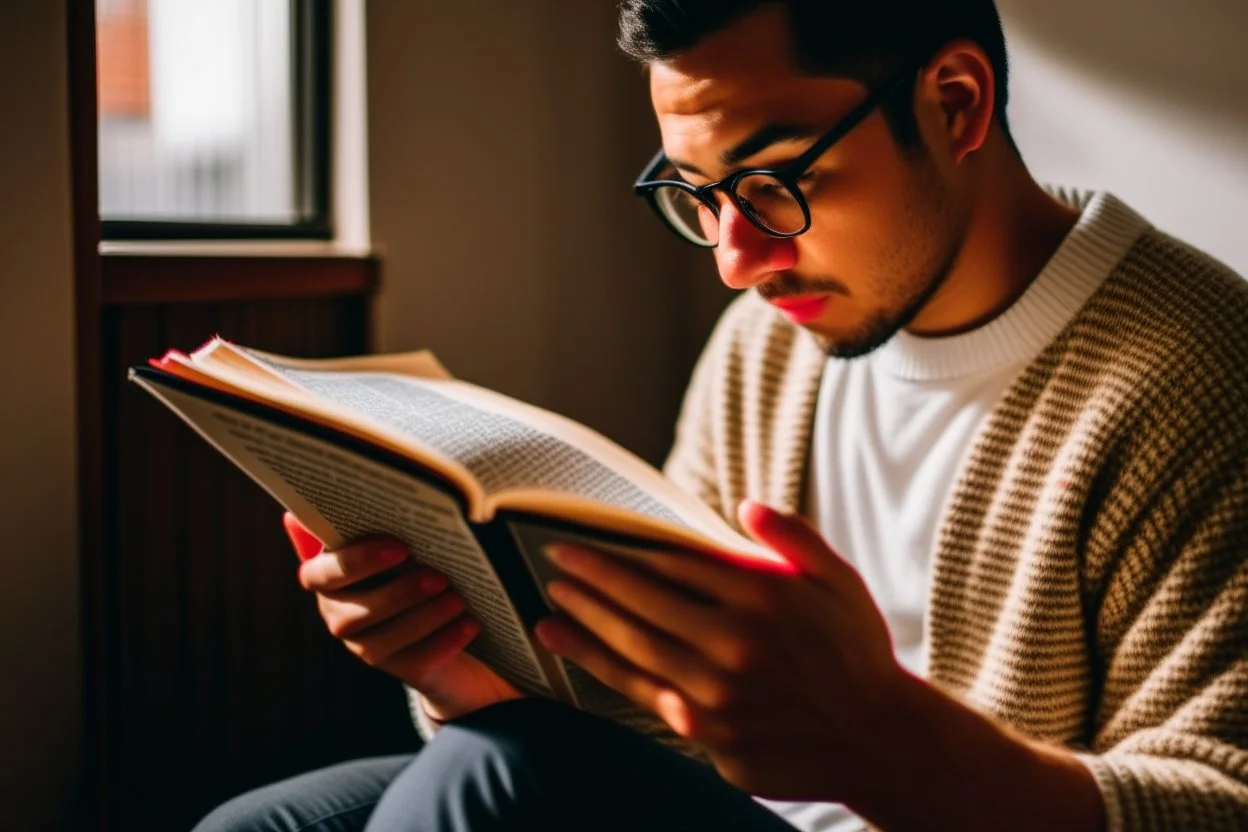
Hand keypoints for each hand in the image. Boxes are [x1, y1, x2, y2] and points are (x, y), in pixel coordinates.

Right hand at [284, 512, 521, 721]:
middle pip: (347, 614)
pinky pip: (416, 663)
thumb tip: (357, 487)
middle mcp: (340, 614)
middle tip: (438, 575)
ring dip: (421, 618)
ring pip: (379, 643)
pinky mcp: (403, 670)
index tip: (399, 545)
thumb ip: (385, 519)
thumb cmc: (429, 559)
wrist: (467, 621)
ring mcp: (368, 647)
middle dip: (394, 594)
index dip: (354, 561)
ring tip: (458, 599)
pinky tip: (471, 625)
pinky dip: (444, 642)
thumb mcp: (413, 538)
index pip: (320, 573)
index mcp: (332, 576)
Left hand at [532, 500, 907, 801]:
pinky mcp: (710, 732)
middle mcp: (735, 643)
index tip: (586, 537)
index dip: (623, 549)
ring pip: (633, 649)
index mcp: (763, 597)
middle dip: (593, 578)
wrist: (877, 740)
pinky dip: (602, 669)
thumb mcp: (837, 581)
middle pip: (643, 602)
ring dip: (585, 622)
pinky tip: (572, 651)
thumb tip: (744, 507)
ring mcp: (718, 693)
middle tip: (555, 559)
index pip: (674, 564)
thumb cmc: (856, 651)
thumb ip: (792, 539)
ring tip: (550, 603)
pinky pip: (644, 694)